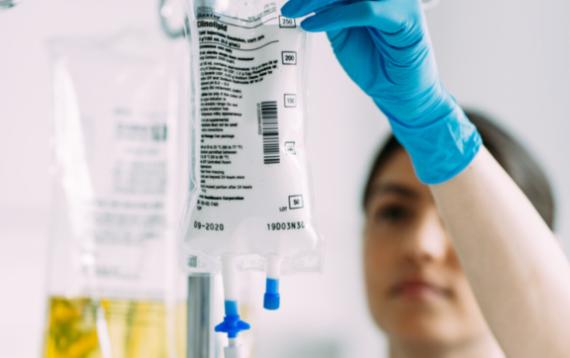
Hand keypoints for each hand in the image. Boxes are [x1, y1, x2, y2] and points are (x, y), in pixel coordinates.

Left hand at [282, 0, 481, 183]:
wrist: (400, 95)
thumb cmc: (377, 67)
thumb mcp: (343, 34)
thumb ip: (331, 13)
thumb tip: (305, 1)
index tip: (289, 3)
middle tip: (289, 8)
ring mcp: (400, 2)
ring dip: (319, 0)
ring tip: (296, 13)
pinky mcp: (406, 18)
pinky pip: (366, 10)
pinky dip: (335, 16)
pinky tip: (312, 24)